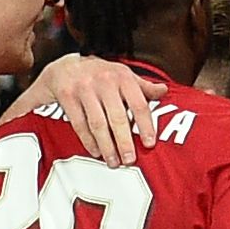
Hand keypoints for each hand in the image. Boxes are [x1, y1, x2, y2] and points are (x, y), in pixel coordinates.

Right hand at [27, 55, 158, 167]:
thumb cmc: (99, 73)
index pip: (138, 104)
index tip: (149, 143)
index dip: (145, 125)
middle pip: (117, 117)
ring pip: (98, 123)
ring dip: (106, 146)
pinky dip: (89, 141)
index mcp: (122, 77)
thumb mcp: (122, 74)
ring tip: (113, 161)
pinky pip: (80, 124)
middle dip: (124, 142)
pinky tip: (96, 152)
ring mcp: (84, 89)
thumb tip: (163, 91)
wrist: (66, 66)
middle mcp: (104, 81)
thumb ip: (143, 86)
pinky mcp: (68, 97)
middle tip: (130, 159)